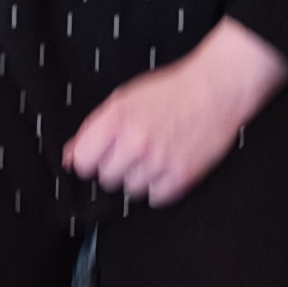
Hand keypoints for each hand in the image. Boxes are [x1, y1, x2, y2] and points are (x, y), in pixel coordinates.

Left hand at [62, 18, 287, 208]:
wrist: (216, 88)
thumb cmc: (173, 90)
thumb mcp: (124, 99)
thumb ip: (93, 128)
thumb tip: (70, 155)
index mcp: (116, 120)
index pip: (83, 161)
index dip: (90, 159)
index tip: (98, 157)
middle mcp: (135, 142)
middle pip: (106, 178)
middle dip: (117, 167)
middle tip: (134, 152)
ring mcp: (159, 160)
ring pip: (131, 190)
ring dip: (140, 178)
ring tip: (155, 156)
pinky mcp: (182, 175)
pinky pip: (156, 198)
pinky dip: (160, 187)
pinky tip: (166, 167)